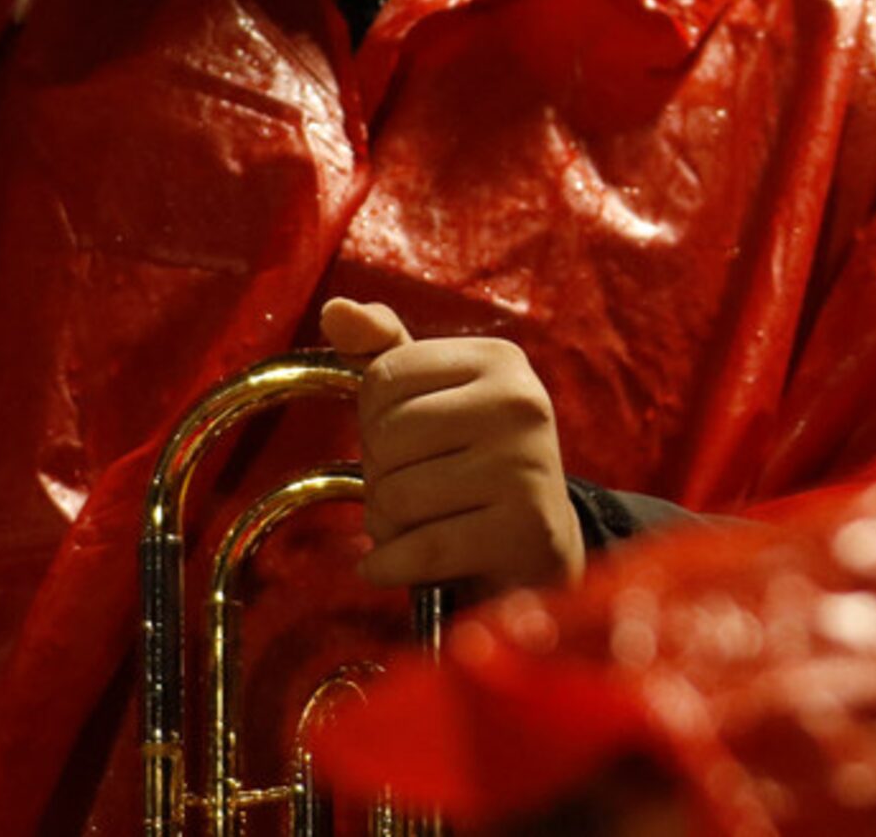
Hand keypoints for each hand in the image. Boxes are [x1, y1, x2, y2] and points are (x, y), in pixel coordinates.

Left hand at [320, 297, 585, 594]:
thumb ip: (384, 352)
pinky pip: (418, 549)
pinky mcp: (525, 529)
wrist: (539, 544)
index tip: (414, 442)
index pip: (383, 376)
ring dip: (390, 525)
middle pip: (387, 435)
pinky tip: (404, 562)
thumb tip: (336, 310)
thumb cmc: (472, 463)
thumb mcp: (436, 397)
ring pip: (396, 495)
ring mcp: (527, 465)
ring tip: (428, 522)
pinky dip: (392, 565)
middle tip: (421, 488)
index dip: (375, 421)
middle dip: (383, 474)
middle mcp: (520, 401)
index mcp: (499, 359)